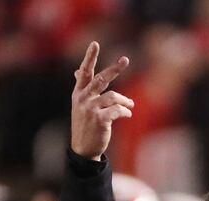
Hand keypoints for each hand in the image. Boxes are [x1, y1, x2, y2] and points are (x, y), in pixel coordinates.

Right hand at [71, 42, 134, 159]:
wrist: (83, 148)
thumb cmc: (84, 125)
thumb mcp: (79, 105)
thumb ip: (81, 87)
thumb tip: (78, 71)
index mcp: (78, 94)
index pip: (84, 72)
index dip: (89, 57)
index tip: (95, 43)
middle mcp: (82, 99)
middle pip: (100, 79)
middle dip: (114, 69)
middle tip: (125, 59)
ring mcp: (90, 109)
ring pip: (113, 96)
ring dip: (125, 101)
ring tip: (130, 105)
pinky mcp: (100, 120)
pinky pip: (117, 110)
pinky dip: (125, 111)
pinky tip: (128, 114)